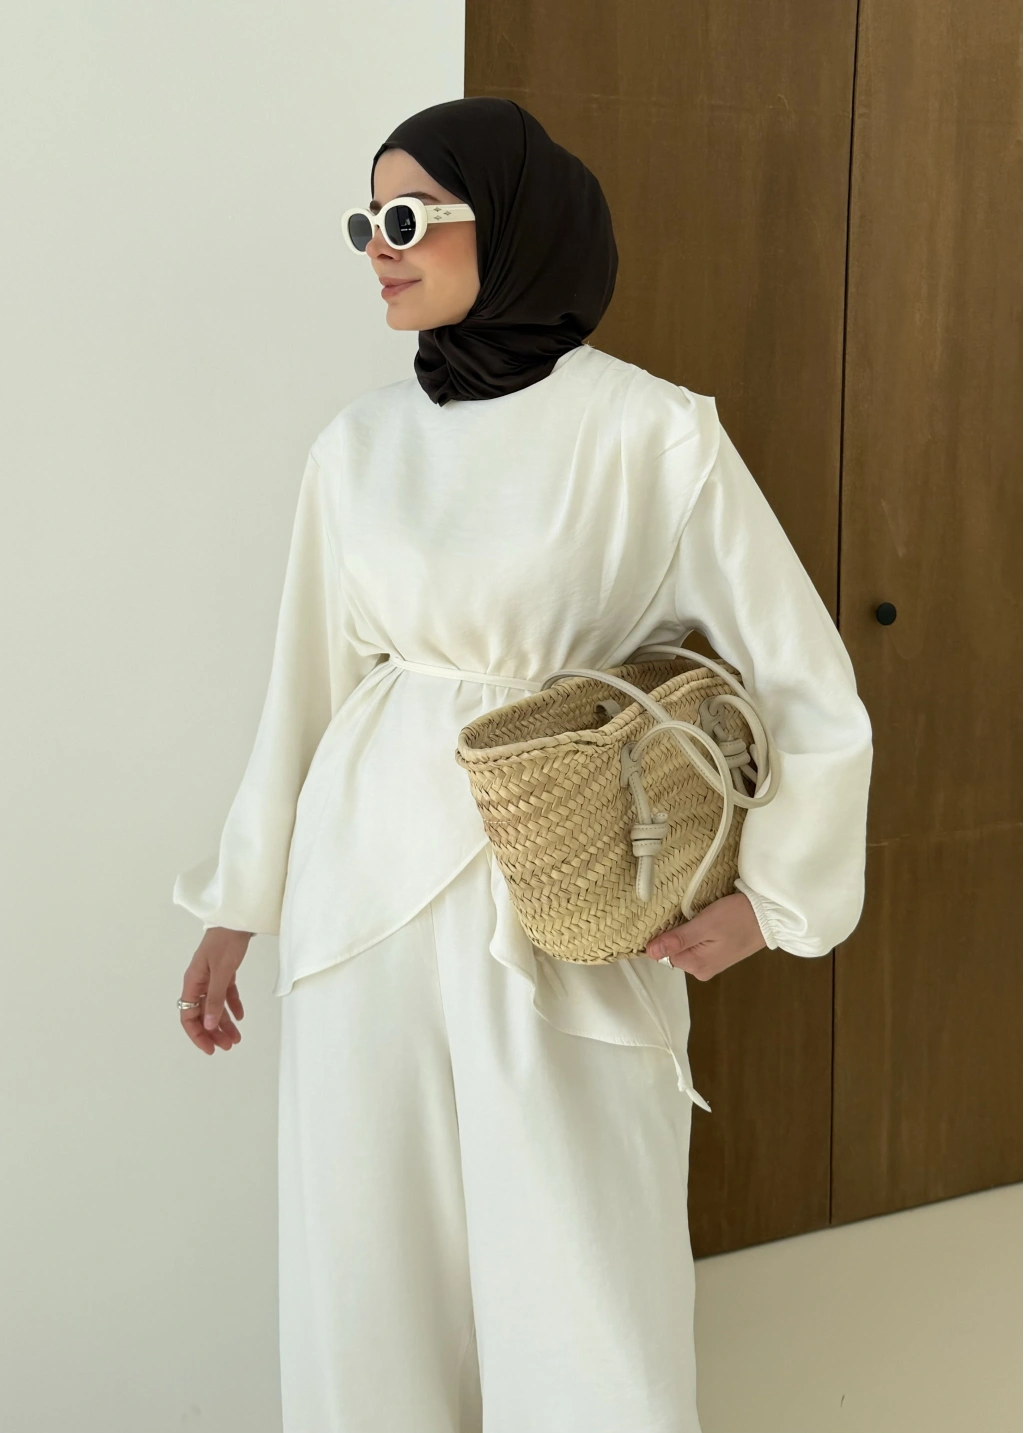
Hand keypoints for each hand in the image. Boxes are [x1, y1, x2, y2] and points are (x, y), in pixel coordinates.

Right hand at [179, 927, 252, 1054]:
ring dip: (224, 1023)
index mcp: (192, 982)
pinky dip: (232, 1005)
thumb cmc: (226, 942)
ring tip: (237, 1038)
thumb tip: (208, 1025)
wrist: (237, 918)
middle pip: (202, 1014)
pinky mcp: (224, 971)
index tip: (210, 1049)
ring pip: (215, 1006)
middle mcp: (199, 982)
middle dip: (213, 1032)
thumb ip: (215, 999)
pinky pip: (225, 994)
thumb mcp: (221, 972)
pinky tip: (241, 1016)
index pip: (188, 1016)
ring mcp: (211, 977)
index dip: (197, 1035)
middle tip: (229, 1046)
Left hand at [644, 892, 765, 980]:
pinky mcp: (717, 955)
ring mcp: (710, 964)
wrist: (769, 915)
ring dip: (686, 932)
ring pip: (685, 947)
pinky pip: (697, 945)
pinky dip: (696, 934)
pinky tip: (706, 922)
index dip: (663, 935)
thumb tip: (649, 952)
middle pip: (673, 951)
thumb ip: (678, 939)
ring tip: (699, 917)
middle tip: (689, 915)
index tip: (671, 918)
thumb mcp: (705, 924)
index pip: (663, 953)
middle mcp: (701, 971)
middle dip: (675, 933)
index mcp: (696, 966)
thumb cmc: (737, 917)